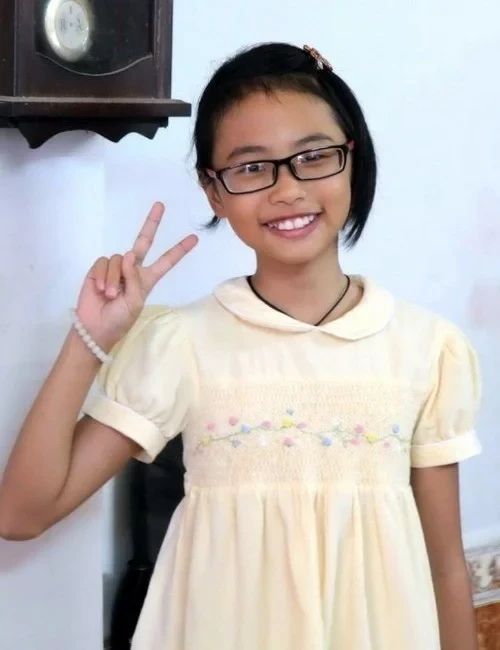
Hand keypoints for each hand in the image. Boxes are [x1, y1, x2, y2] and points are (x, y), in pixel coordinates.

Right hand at [75, 203, 197, 349]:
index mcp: (147, 279)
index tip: (194, 238)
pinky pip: (104, 263)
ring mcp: (116, 268)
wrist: (96, 327)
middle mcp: (132, 270)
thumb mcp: (134, 302)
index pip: (165, 261)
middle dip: (151, 223)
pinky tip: (101, 290)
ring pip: (119, 258)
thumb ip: (134, 278)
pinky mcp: (99, 269)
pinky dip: (103, 276)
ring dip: (115, 278)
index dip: (179, 250)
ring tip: (111, 295)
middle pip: (143, 242)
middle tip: (160, 205)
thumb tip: (128, 255)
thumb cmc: (119, 319)